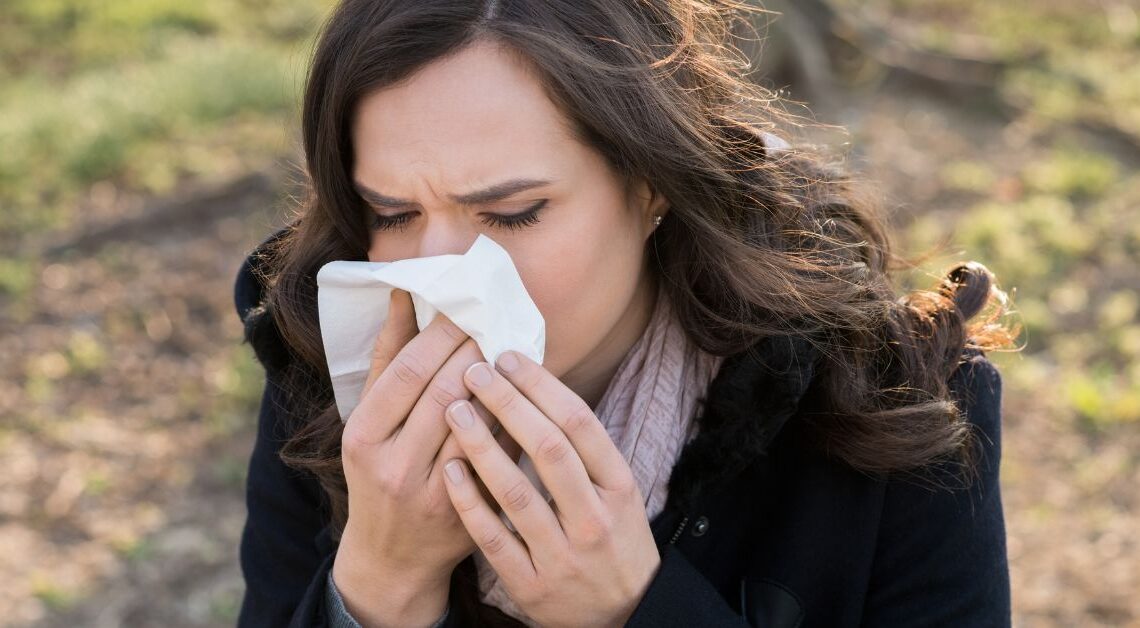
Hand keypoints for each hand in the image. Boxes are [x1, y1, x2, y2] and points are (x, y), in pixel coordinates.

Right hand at [333, 289, 520, 625]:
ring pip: (475, 423)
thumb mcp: (368, 419)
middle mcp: (393, 465)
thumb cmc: (378, 471)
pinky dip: (509, 422)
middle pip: (444, 392)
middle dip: (476, 351)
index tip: (465, 308)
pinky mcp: (466, 511)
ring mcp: (432, 492)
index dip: (441, 335)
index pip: (408, 372)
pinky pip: (496, 455)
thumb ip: (387, 358)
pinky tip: (524, 396)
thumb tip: (404, 296)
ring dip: (499, 382)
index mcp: (363, 436)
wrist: (392, 557)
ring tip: (512, 351)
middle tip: (498, 320)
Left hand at [440, 350, 661, 627]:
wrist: (624, 613)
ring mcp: (563, 554)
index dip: (540, 385)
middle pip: (548, 448)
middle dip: (508, 403)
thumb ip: (584, 447)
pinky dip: (470, 502)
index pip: (579, 423)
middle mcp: (594, 518)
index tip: (507, 355)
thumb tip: (538, 383)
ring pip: (517, 492)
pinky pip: (494, 538)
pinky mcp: (532, 584)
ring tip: (453, 408)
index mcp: (618, 486)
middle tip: (473, 369)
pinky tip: (450, 468)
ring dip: (481, 445)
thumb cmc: (613, 537)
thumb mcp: (617, 490)